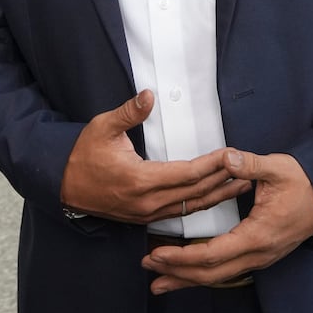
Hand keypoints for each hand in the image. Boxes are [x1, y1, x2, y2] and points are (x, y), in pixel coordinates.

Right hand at [58, 90, 250, 223]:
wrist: (63, 186)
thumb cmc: (83, 155)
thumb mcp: (102, 127)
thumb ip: (129, 112)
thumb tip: (149, 94)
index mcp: (140, 180)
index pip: (187, 174)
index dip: (212, 165)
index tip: (232, 153)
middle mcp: (148, 202)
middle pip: (196, 193)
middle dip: (223, 179)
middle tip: (248, 167)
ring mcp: (147, 214)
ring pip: (191, 207)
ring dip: (218, 195)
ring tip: (242, 184)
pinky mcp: (146, 218)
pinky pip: (181, 213)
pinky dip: (202, 204)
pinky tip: (216, 197)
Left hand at [142, 150, 312, 293]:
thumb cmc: (304, 183)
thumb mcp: (278, 168)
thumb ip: (250, 164)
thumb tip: (227, 159)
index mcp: (258, 234)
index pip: (213, 254)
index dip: (183, 257)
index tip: (159, 254)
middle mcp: (258, 254)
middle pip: (211, 274)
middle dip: (178, 273)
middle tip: (149, 267)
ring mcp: (260, 258)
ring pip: (218, 277)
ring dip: (188, 280)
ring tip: (160, 282)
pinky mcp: (259, 256)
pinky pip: (226, 271)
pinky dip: (203, 274)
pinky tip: (188, 275)